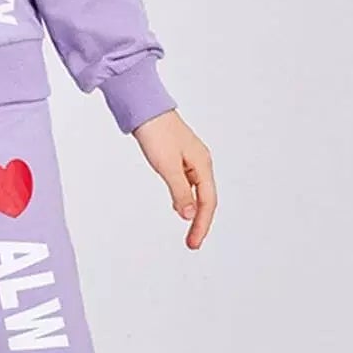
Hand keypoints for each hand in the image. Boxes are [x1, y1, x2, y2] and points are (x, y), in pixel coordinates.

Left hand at [131, 109, 215, 248]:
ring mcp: (191, 160)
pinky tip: (179, 206)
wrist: (145, 108)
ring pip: (198, 192)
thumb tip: (188, 215)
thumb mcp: (167, 166)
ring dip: (194, 212)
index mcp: (202, 164)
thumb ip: (179, 191)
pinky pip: (188, 184)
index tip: (194, 243)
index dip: (201, 225)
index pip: (207, 202)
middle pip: (206, 199)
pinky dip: (186, 199)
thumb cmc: (157, 132)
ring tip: (189, 232)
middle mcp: (201, 163)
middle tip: (192, 243)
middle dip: (200, 223)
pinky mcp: (180, 157)